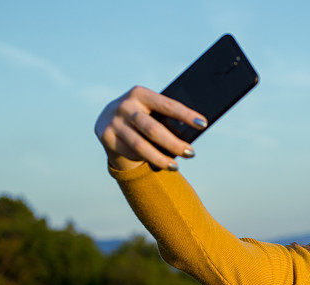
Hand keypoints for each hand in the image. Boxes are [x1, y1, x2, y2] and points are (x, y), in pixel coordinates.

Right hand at [93, 85, 207, 171]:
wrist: (108, 122)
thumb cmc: (142, 116)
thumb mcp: (151, 112)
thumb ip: (164, 118)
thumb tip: (190, 133)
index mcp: (140, 93)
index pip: (167, 105)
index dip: (186, 115)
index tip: (203, 124)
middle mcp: (125, 106)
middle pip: (153, 129)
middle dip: (174, 143)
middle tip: (191, 153)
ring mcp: (114, 121)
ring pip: (141, 146)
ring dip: (161, 158)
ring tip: (176, 166)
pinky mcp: (106, 136)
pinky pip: (131, 152)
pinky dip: (147, 159)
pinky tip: (159, 164)